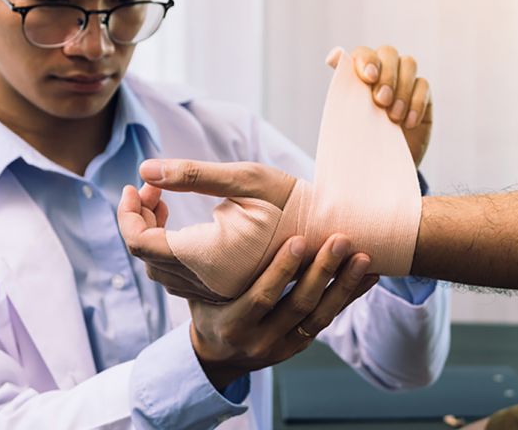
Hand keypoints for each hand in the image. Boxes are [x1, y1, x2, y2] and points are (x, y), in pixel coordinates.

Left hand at [117, 161, 298, 302]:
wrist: (332, 233)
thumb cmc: (293, 203)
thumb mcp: (248, 179)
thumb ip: (193, 174)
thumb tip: (145, 169)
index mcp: (207, 258)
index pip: (140, 243)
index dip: (128, 213)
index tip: (135, 185)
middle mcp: (208, 283)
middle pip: (147, 256)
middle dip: (139, 218)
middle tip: (152, 187)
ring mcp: (217, 291)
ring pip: (161, 269)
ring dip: (152, 234)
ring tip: (162, 200)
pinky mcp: (225, 289)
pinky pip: (180, 276)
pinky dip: (169, 249)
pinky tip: (180, 225)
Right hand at [118, 160, 378, 388]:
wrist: (221, 346)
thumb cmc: (203, 297)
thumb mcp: (183, 268)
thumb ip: (166, 222)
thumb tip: (146, 171)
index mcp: (225, 317)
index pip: (257, 296)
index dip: (281, 272)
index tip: (302, 241)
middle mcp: (254, 336)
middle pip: (296, 307)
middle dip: (319, 273)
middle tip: (340, 241)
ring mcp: (277, 343)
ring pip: (315, 314)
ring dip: (340, 283)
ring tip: (360, 254)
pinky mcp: (296, 340)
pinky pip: (326, 318)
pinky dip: (348, 294)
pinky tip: (370, 272)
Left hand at [326, 45, 432, 165]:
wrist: (382, 165)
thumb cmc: (361, 140)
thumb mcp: (349, 117)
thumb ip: (344, 87)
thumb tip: (333, 56)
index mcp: (359, 74)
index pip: (364, 53)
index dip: (367, 60)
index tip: (368, 78)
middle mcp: (382, 71)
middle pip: (388, 53)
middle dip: (387, 75)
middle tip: (381, 101)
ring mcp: (404, 80)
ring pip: (409, 63)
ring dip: (402, 88)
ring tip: (394, 117)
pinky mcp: (422, 94)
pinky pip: (423, 85)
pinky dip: (416, 103)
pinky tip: (408, 123)